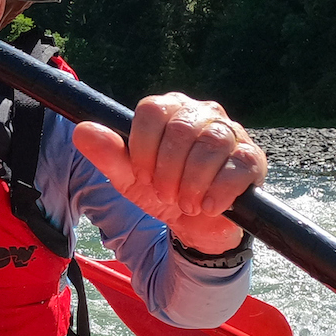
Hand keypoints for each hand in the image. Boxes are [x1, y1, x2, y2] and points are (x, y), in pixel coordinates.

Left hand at [73, 93, 266, 253]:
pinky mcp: (252, 158)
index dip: (142, 147)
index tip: (141, 176)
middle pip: (180, 129)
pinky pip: (237, 166)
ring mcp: (231, 133)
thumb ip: (107, 154)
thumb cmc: (161, 191)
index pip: (152, 110)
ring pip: (210, 146)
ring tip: (185, 203)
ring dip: (191, 184)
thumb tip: (83, 129)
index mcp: (169, 111)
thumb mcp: (128, 178)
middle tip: (164, 194)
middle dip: (167, 171)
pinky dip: (218, 192)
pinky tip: (208, 206)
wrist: (195, 224)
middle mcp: (202, 113)